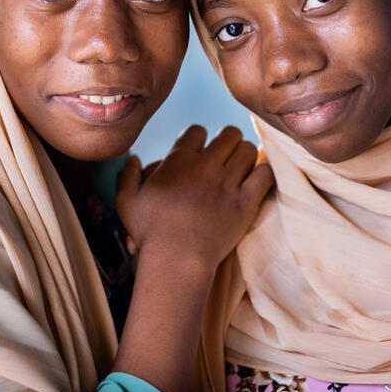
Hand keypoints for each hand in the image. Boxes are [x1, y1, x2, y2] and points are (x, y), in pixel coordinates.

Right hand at [115, 125, 273, 270]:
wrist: (176, 261)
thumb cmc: (149, 233)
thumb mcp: (126, 202)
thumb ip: (126, 175)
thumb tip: (132, 158)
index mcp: (178, 161)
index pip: (197, 130)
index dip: (199, 138)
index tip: (198, 152)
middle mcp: (205, 166)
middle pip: (228, 133)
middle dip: (227, 141)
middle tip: (225, 156)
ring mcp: (227, 184)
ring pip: (248, 150)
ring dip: (245, 156)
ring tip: (241, 168)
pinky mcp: (245, 203)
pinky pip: (265, 175)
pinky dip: (263, 174)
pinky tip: (256, 182)